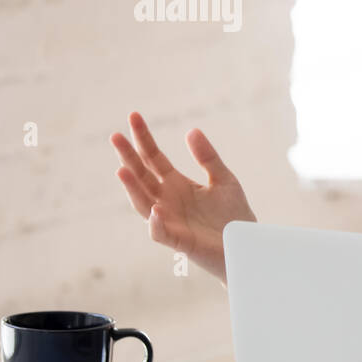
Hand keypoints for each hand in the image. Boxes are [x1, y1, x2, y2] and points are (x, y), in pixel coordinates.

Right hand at [109, 112, 255, 284]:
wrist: (246, 245)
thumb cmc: (234, 215)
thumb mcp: (224, 179)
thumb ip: (208, 158)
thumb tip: (191, 130)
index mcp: (176, 184)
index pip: (153, 158)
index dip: (143, 138)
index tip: (133, 116)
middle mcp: (167, 200)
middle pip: (142, 176)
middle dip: (128, 158)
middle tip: (115, 136)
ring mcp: (169, 220)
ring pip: (143, 203)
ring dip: (132, 188)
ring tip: (121, 170)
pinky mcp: (179, 241)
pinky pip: (161, 232)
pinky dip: (155, 223)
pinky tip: (155, 208)